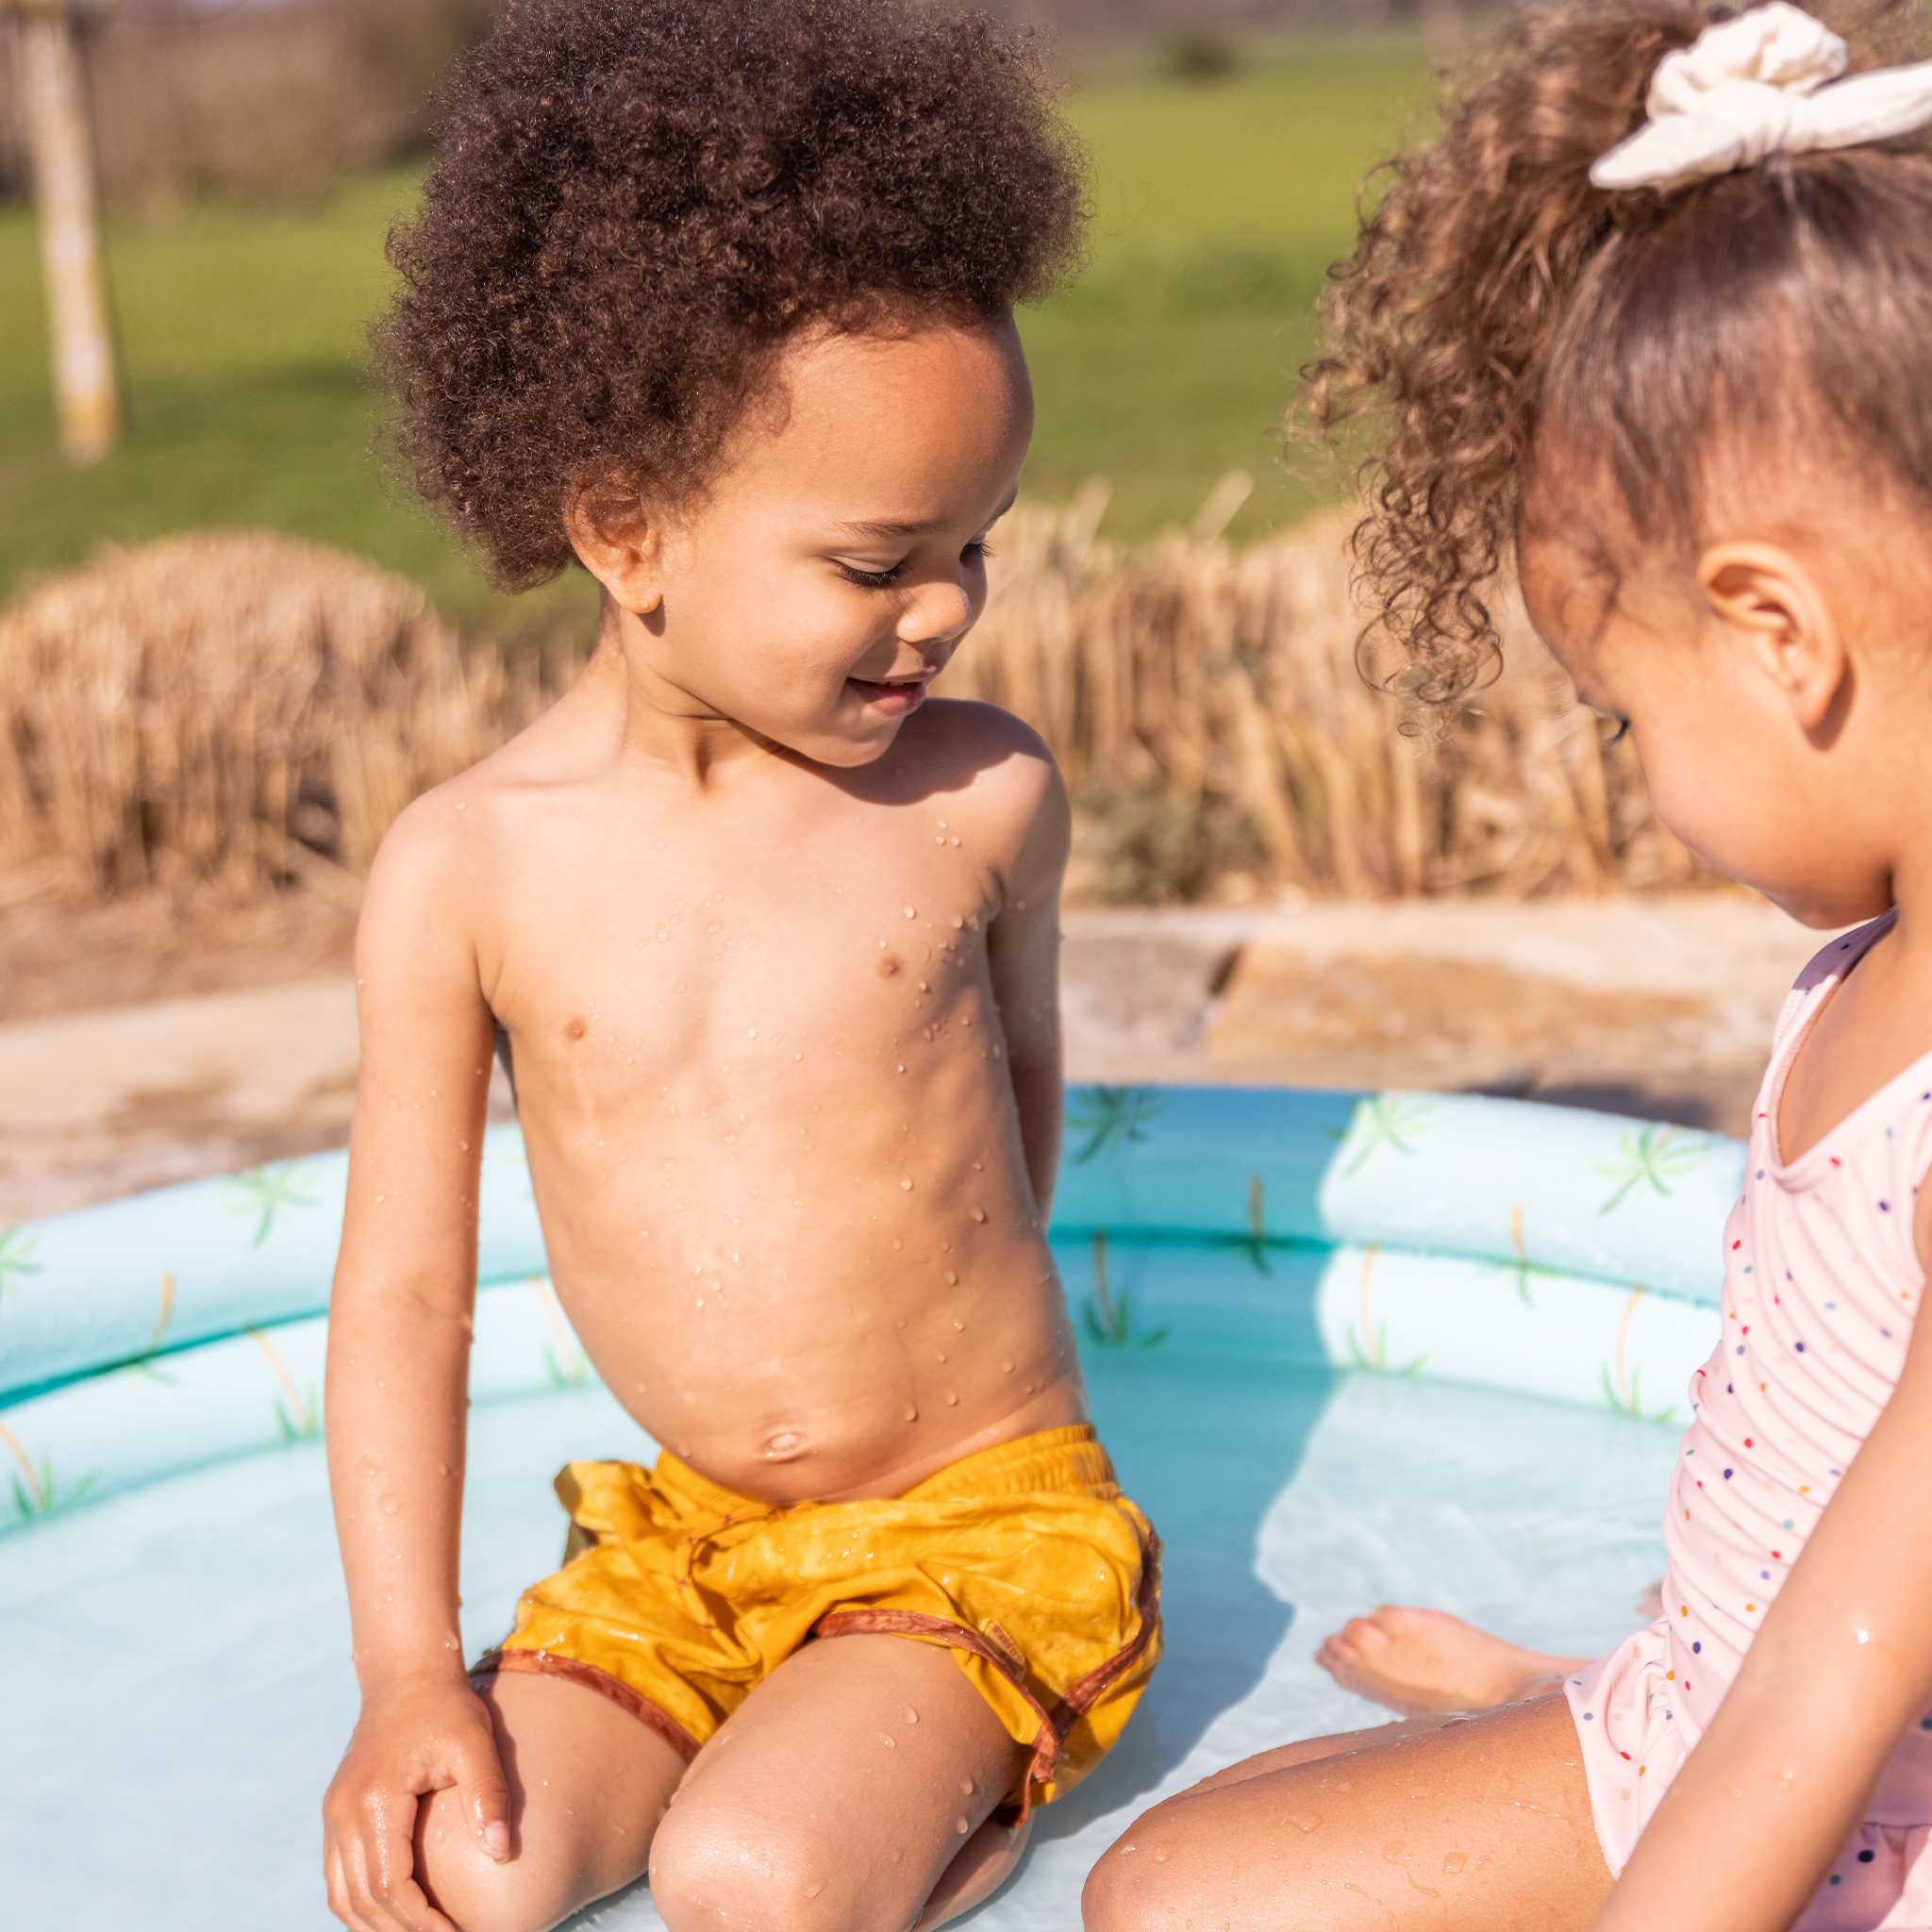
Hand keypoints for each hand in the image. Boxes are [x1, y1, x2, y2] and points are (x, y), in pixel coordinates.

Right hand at [323, 1674, 510, 1931]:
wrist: (406, 1674)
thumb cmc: (445, 1706)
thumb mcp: (475, 1742)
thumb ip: (489, 1795)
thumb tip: (502, 1853)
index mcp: (375, 1800)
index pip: (391, 1884)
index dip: (420, 1921)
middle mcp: (344, 1813)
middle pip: (362, 1900)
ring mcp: (334, 1814)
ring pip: (343, 1896)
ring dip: (375, 1925)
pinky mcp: (337, 1811)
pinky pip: (339, 1875)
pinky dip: (361, 1903)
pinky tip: (394, 1914)